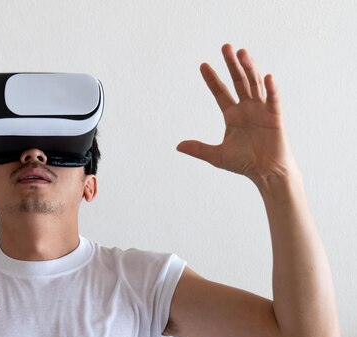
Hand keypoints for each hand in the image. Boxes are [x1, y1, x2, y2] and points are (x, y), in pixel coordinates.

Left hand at [177, 44, 298, 185]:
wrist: (266, 174)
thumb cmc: (244, 164)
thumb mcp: (217, 156)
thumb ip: (199, 149)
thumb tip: (177, 146)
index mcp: (232, 115)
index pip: (220, 92)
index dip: (212, 79)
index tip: (203, 65)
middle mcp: (247, 108)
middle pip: (238, 81)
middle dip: (231, 65)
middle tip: (225, 46)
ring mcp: (261, 111)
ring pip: (254, 85)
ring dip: (249, 68)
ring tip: (242, 53)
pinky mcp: (275, 118)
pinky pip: (273, 100)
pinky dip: (271, 89)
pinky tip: (267, 76)